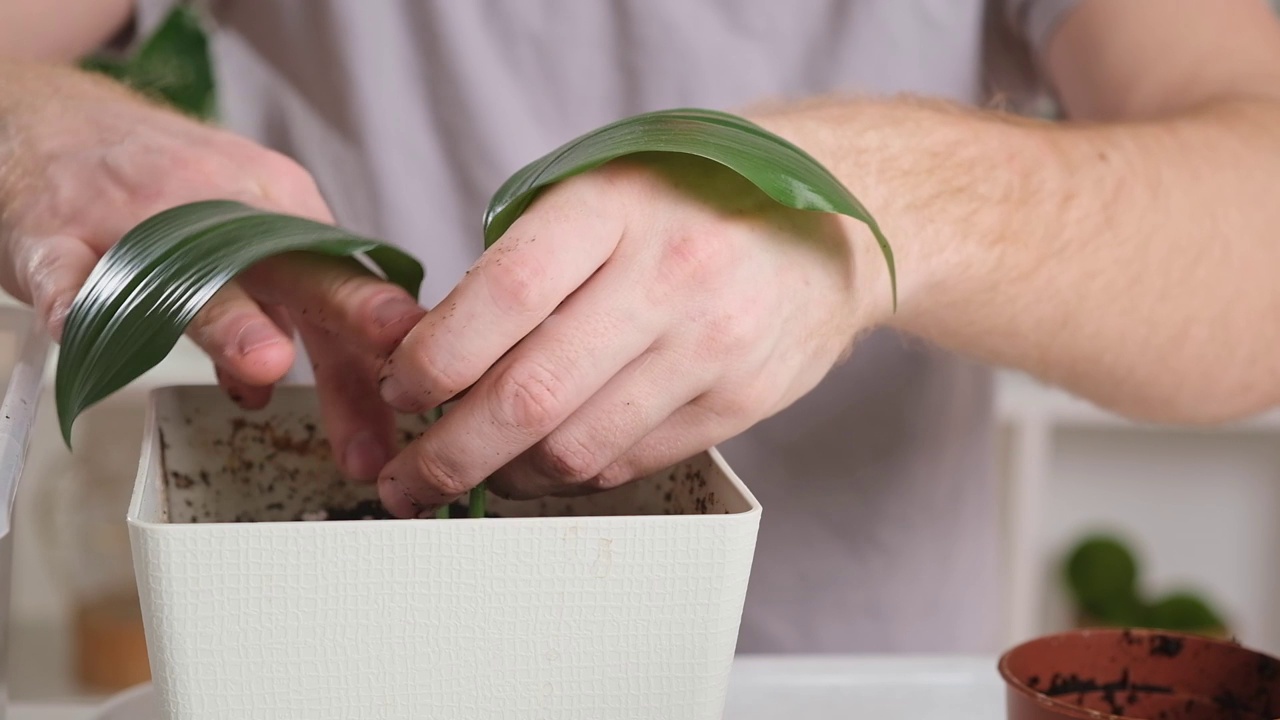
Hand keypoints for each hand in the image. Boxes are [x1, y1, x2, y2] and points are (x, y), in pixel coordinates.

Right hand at [0, 61, 423, 478]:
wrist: (58, 126)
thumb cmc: (169, 198)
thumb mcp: (243, 239)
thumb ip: (281, 315)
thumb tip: (309, 389)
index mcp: (278, 212)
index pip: (339, 287)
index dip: (377, 350)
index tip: (422, 394)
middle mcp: (220, 209)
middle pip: (290, 266)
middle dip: (344, 306)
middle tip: (391, 345)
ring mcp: (137, 218)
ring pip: (185, 269)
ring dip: (229, 319)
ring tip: (264, 368)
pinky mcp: (56, 230)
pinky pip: (65, 267)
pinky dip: (74, 296)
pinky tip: (84, 325)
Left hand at [375, 153, 886, 515]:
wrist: (831, 223)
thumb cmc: (694, 201)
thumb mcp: (607, 189)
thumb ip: (530, 259)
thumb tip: (440, 353)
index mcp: (617, 206)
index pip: (505, 295)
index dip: (437, 359)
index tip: (400, 390)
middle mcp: (670, 276)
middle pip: (533, 393)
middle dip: (450, 454)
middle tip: (408, 480)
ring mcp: (714, 344)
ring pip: (579, 447)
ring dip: (509, 474)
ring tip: (478, 472)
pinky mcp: (744, 399)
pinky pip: (634, 461)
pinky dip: (576, 474)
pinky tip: (550, 463)